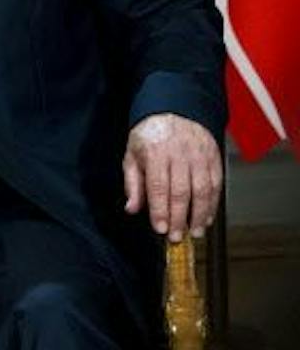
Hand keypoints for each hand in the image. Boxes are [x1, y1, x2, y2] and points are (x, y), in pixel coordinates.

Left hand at [122, 112, 221, 240]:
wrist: (174, 111)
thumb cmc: (150, 137)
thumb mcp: (132, 156)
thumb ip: (132, 184)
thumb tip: (132, 208)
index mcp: (156, 152)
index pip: (158, 187)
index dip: (160, 210)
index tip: (160, 228)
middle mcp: (180, 154)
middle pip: (182, 191)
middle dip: (179, 218)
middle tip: (176, 238)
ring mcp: (200, 156)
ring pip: (203, 190)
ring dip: (200, 215)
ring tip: (194, 233)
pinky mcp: (214, 158)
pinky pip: (216, 184)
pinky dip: (213, 204)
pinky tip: (206, 218)